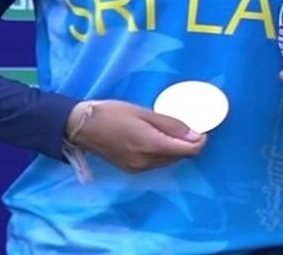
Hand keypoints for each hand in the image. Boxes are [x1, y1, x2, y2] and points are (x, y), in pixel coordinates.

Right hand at [68, 100, 206, 172]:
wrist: (82, 127)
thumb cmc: (112, 113)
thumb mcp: (144, 113)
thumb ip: (171, 125)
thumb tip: (196, 134)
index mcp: (151, 146)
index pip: (189, 151)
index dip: (200, 141)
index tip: (201, 129)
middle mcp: (146, 162)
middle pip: (180, 157)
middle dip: (187, 144)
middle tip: (184, 126)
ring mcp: (138, 169)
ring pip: (169, 161)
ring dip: (175, 149)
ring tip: (168, 131)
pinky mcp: (131, 170)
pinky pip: (156, 163)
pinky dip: (162, 153)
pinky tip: (156, 139)